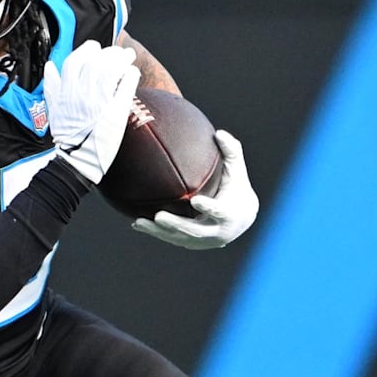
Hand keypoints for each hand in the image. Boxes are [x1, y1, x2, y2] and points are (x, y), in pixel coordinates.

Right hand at [44, 40, 140, 183]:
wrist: (77, 161)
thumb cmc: (67, 137)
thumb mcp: (53, 109)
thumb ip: (52, 87)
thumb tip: (50, 67)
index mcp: (66, 93)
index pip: (75, 61)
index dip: (87, 50)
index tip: (95, 48)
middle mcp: (81, 95)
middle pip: (95, 62)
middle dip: (108, 52)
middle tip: (117, 52)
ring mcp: (99, 102)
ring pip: (111, 69)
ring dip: (121, 59)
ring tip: (128, 57)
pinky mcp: (115, 112)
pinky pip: (125, 86)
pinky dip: (130, 75)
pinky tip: (132, 72)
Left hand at [131, 129, 257, 248]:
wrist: (240, 219)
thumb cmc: (236, 189)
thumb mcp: (237, 171)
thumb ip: (231, 151)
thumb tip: (219, 132)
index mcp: (230, 215)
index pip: (219, 212)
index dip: (209, 207)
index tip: (195, 200)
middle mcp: (216, 232)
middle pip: (194, 230)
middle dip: (176, 225)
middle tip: (159, 216)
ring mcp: (203, 241)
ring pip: (178, 238)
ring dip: (159, 232)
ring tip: (139, 222)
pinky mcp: (191, 243)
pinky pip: (171, 238)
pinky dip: (155, 233)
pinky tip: (137, 224)